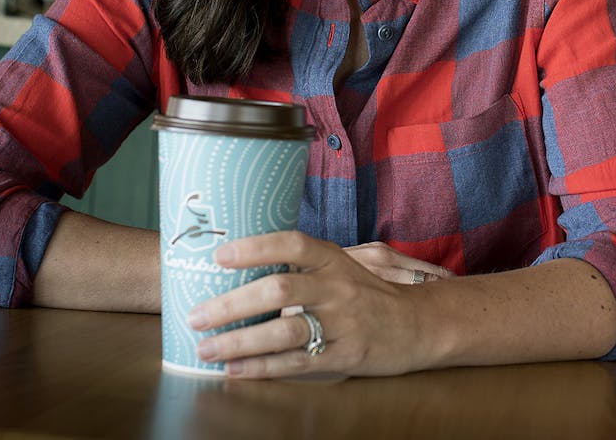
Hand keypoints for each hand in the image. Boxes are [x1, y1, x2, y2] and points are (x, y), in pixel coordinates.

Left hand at [186, 231, 443, 377]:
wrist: (420, 325)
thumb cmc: (371, 295)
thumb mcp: (344, 267)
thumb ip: (305, 267)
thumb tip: (246, 266)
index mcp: (335, 260)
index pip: (293, 244)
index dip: (256, 247)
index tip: (220, 256)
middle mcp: (338, 287)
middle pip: (280, 291)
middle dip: (232, 304)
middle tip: (195, 314)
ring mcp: (344, 323)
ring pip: (284, 332)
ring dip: (239, 341)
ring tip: (205, 348)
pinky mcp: (346, 355)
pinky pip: (298, 363)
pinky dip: (262, 368)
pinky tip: (235, 369)